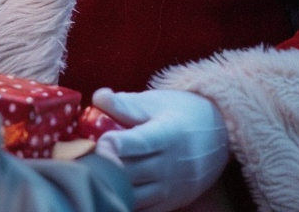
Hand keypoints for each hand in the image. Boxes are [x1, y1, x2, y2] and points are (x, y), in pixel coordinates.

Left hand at [92, 88, 229, 211]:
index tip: (100, 142)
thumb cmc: (181, 113)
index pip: (141, 142)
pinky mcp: (171, 202)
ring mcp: (172, 187)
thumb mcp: (157, 102)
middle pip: (130, 170)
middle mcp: (171, 164)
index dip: (119, 144)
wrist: (220, 135)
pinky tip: (106, 188)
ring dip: (108, 184)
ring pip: (132, 193)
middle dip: (102, 165)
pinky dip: (121, 199)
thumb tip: (98, 96)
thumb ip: (126, 104)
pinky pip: (141, 209)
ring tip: (87, 172)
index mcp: (168, 134)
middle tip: (78, 156)